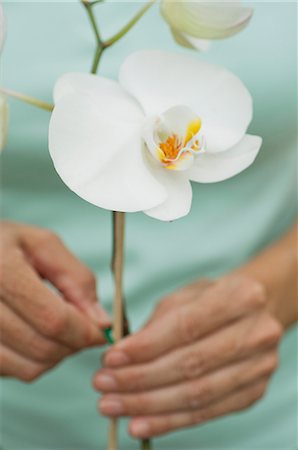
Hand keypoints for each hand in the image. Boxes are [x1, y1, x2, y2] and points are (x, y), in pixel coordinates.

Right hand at [0, 221, 109, 381]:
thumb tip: (101, 321)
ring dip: (57, 355)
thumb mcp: (43, 244)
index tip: (103, 331)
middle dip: (75, 344)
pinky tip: (36, 334)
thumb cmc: (4, 243)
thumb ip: (76, 279)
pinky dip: (35, 360)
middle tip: (85, 329)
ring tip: (60, 329)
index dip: (86, 331)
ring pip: (30, 367)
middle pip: (43, 347)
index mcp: (2, 271)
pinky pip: (13, 371)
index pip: (54, 320)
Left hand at [93, 275, 281, 437]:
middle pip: (190, 364)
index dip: (145, 347)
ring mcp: (259, 367)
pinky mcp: (253, 393)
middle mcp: (257, 333)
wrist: (254, 313)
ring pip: (196, 394)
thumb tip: (120, 358)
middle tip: (103, 384)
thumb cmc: (212, 301)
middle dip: (140, 379)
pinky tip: (139, 423)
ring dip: (147, 404)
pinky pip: (206, 413)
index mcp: (241, 296)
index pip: (186, 327)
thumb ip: (156, 324)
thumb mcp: (185, 296)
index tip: (110, 358)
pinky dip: (168, 421)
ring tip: (112, 405)